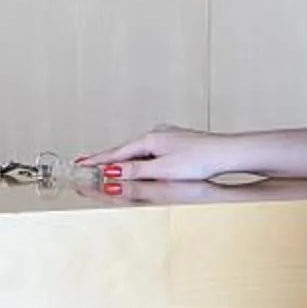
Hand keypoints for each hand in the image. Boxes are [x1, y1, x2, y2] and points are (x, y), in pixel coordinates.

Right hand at [74, 123, 240, 181]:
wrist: (227, 153)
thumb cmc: (201, 160)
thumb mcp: (163, 169)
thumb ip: (136, 171)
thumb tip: (112, 172)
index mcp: (150, 139)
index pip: (115, 153)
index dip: (96, 162)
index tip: (78, 166)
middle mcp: (156, 135)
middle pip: (124, 151)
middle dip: (105, 160)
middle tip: (85, 166)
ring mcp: (167, 138)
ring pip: (137, 151)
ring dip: (121, 160)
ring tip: (106, 167)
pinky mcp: (177, 144)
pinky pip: (149, 152)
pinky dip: (137, 159)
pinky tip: (137, 162)